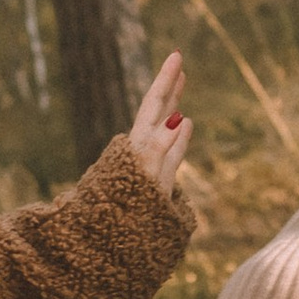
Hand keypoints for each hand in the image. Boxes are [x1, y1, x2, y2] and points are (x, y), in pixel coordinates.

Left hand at [122, 49, 191, 197]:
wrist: (111, 242)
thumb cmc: (130, 211)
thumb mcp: (148, 178)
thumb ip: (162, 150)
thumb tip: (181, 119)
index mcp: (139, 146)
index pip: (154, 105)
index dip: (165, 81)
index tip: (176, 56)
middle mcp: (143, 150)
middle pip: (157, 110)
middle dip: (168, 85)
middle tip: (178, 59)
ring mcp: (150, 164)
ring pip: (165, 127)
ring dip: (173, 105)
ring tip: (180, 84)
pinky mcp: (158, 179)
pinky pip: (172, 150)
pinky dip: (180, 135)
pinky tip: (187, 124)